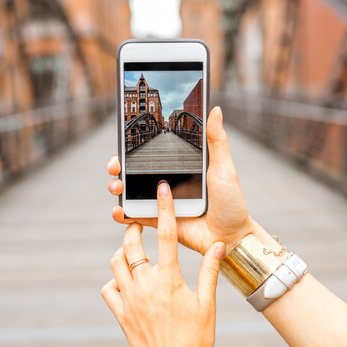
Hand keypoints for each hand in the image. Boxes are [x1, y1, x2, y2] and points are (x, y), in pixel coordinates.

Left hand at [101, 182, 224, 346]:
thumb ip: (209, 271)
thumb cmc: (196, 339)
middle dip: (133, 229)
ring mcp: (130, 299)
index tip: (161, 190)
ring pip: (115, 264)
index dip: (164, 208)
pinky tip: (125, 283)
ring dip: (122, 253)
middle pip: (131, 244)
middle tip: (140, 225)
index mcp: (169, 279)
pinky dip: (114, 282)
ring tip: (132, 252)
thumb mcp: (207, 304)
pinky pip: (109, 289)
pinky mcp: (120, 314)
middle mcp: (145, 285)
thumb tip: (218, 246)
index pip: (167, 235)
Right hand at [108, 106, 264, 253]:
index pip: (151, 154)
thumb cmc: (231, 202)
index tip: (122, 144)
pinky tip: (118, 211)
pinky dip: (123, 215)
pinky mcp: (160, 224)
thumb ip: (216, 141)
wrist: (232, 237)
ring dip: (117, 188)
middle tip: (114, 167)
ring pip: (131, 194)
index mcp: (180, 168)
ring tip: (117, 188)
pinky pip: (136, 218)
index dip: (132, 149)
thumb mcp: (223, 168)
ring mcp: (161, 205)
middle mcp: (167, 184)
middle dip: (118, 167)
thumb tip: (215, 109)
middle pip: (134, 172)